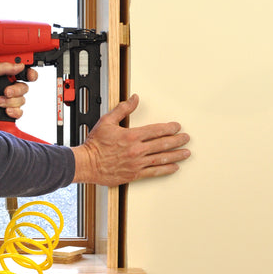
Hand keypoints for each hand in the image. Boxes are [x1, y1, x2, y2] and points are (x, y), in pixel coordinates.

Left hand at [0, 63, 38, 124]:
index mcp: (5, 76)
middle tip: (6, 91)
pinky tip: (4, 110)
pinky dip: (13, 111)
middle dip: (16, 90)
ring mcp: (9, 100)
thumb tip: (19, 65)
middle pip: (24, 87)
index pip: (23, 73)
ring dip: (10, 101)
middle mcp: (9, 87)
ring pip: (22, 100)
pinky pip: (20, 112)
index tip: (30, 76)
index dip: (30, 73)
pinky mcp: (9, 112)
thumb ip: (2, 66)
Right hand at [72, 94, 190, 185]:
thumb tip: (134, 99)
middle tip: (186, 138)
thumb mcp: (107, 121)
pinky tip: (173, 167)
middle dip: (177, 140)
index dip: (169, 128)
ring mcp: (136, 163)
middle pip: (163, 144)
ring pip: (161, 158)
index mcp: (131, 136)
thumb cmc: (95, 145)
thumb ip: (123, 109)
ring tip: (186, 153)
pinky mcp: (134, 174)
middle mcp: (136, 150)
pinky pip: (153, 172)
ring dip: (176, 155)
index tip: (177, 127)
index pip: (156, 130)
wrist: (86, 164)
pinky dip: (165, 170)